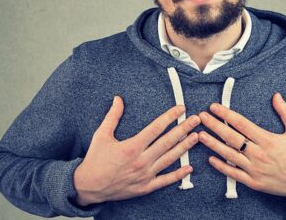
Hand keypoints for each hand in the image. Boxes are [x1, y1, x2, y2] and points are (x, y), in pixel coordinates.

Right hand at [73, 96, 199, 204]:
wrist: (88, 187)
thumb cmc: (95, 160)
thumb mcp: (101, 135)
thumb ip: (112, 116)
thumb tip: (118, 99)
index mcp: (131, 146)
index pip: (156, 128)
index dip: (170, 117)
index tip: (181, 109)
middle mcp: (141, 161)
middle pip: (167, 142)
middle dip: (183, 128)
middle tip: (196, 119)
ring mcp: (145, 175)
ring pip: (170, 159)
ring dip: (185, 147)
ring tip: (197, 137)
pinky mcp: (145, 187)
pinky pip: (165, 180)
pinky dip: (178, 175)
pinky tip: (190, 167)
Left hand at [198, 93, 285, 199]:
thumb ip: (285, 112)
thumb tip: (276, 95)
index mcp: (268, 140)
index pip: (241, 124)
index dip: (226, 114)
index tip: (215, 107)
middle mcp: (259, 154)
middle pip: (231, 137)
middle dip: (214, 125)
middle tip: (202, 117)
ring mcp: (255, 170)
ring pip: (229, 155)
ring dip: (213, 144)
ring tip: (200, 135)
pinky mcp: (254, 182)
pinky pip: (234, 174)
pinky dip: (222, 166)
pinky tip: (211, 159)